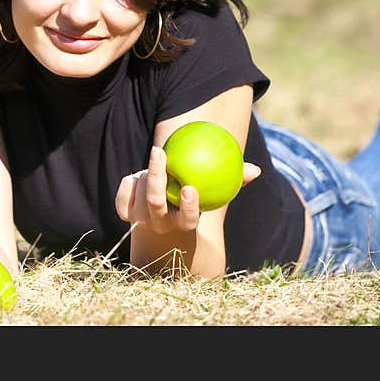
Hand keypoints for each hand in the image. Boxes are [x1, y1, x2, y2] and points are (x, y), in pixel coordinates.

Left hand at [115, 146, 261, 233]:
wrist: (163, 229)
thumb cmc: (195, 204)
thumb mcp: (213, 196)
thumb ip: (233, 182)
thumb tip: (255, 170)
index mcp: (183, 224)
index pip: (187, 219)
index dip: (187, 206)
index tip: (190, 187)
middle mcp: (160, 224)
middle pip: (155, 202)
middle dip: (156, 177)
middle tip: (159, 151)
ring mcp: (140, 220)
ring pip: (139, 193)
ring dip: (147, 174)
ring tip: (157, 162)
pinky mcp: (126, 214)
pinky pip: (124, 193)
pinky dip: (129, 182)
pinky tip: (137, 174)